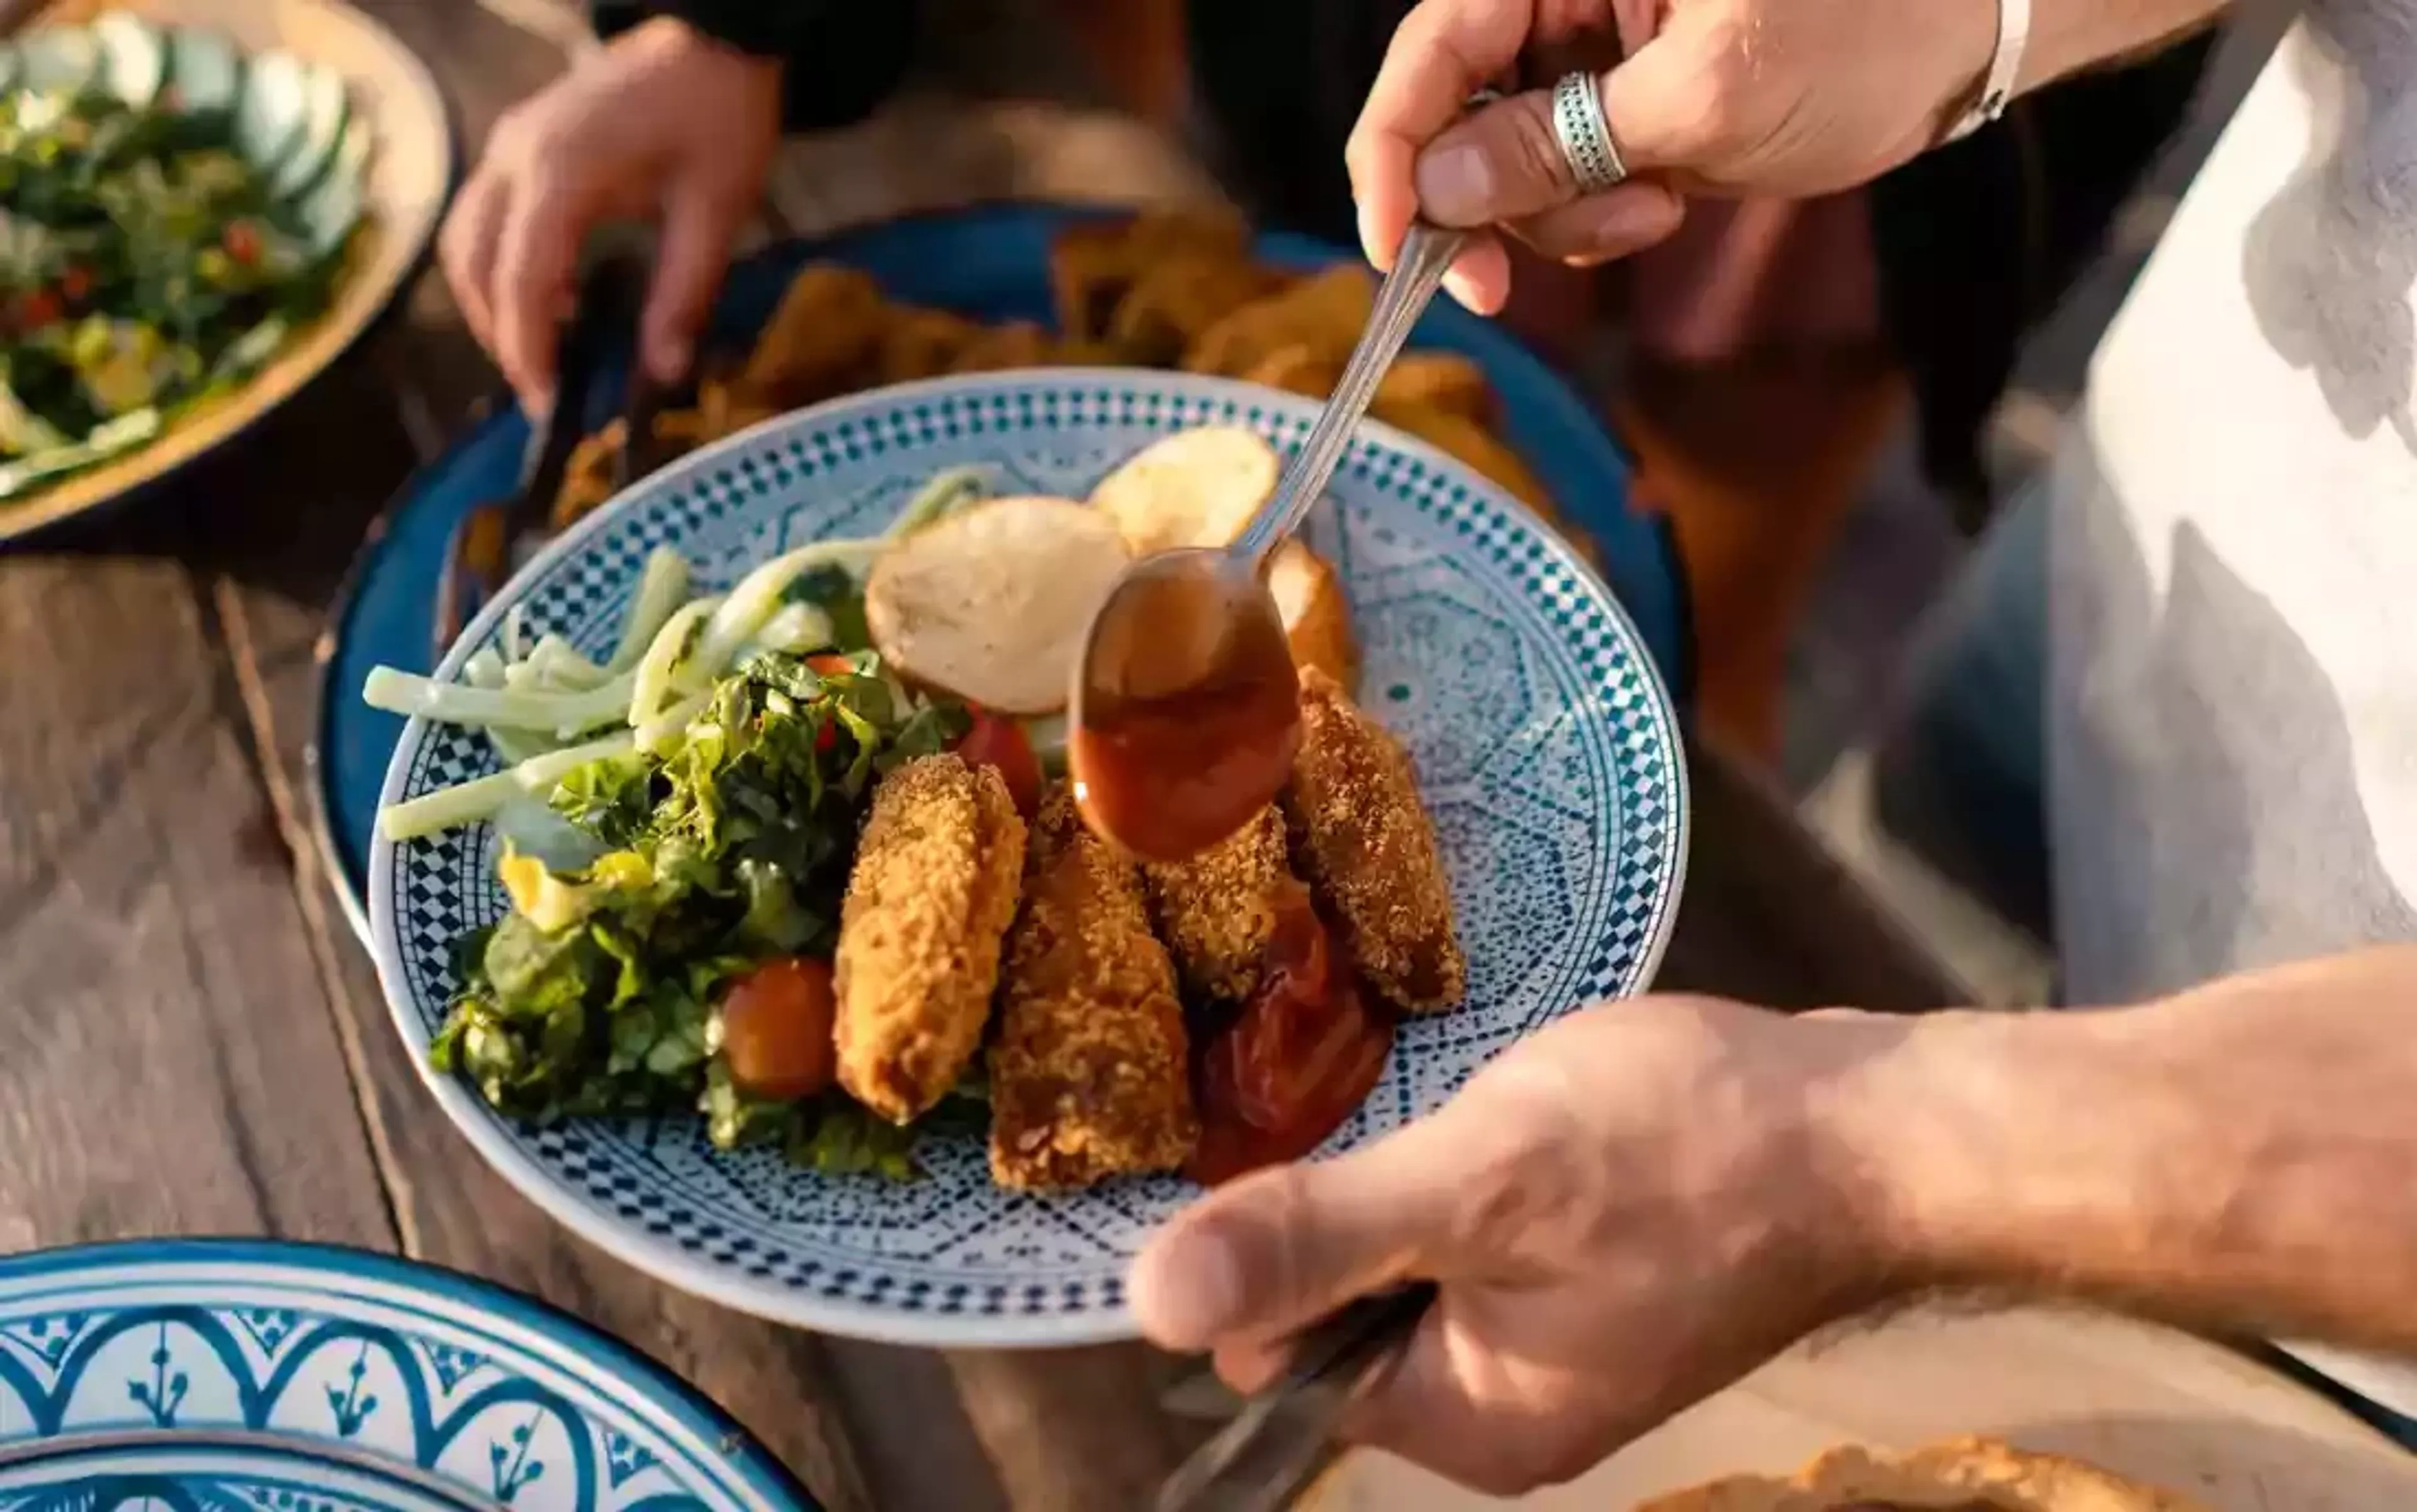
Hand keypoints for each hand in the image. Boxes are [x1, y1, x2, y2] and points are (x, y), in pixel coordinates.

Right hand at [439, 18, 781, 413]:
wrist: (714, 37)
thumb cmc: (719, 113)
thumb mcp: (716, 210)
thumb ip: (683, 294)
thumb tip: (665, 374)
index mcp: (560, 171)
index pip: (519, 279)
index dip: (525, 350)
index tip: (546, 405)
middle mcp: (516, 155)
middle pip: (470, 262)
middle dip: (500, 333)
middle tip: (546, 389)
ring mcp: (511, 144)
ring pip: (464, 238)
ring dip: (492, 301)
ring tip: (548, 352)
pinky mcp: (522, 144)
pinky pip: (486, 215)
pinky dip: (503, 265)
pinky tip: (559, 297)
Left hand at [1130, 997, 1907, 1495]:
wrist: (1877, 1132)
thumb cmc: (1686, 1152)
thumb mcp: (1481, 1181)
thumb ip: (1316, 1241)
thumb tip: (1143, 1305)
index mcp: (1465, 1425)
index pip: (1279, 1354)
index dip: (1279, 1245)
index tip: (1327, 1146)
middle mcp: (1503, 1414)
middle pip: (1340, 1310)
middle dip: (1359, 1202)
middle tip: (1419, 1113)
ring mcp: (1559, 1354)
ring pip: (1412, 1259)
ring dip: (1420, 1175)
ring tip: (1474, 1104)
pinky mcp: (1597, 1288)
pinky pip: (1482, 1239)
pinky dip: (1479, 1171)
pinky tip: (1520, 1112)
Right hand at [1346, 0, 1998, 310]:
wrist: (1966, 39)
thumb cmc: (1863, 31)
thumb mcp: (1707, 98)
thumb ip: (1562, 143)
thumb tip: (1440, 185)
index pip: (1433, 48)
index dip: (1394, 149)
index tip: (1396, 242)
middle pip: (1450, 111)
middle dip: (1478, 201)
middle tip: (1497, 284)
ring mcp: (1588, 56)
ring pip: (1503, 161)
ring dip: (1557, 218)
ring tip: (1654, 213)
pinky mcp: (1619, 108)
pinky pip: (1560, 180)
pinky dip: (1593, 217)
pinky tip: (1663, 205)